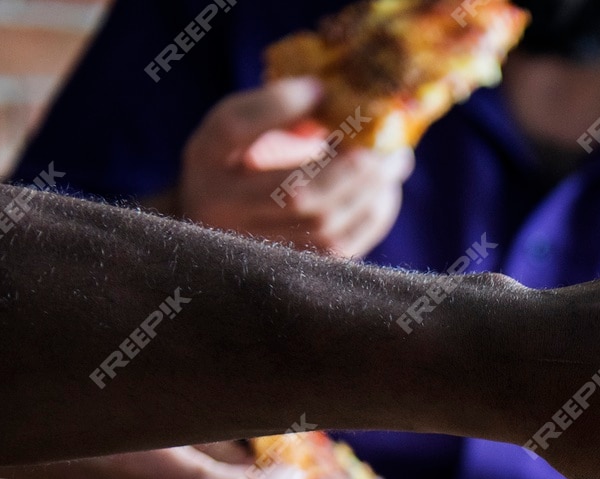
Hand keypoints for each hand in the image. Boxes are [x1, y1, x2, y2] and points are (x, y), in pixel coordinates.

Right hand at [178, 79, 412, 257]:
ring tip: (394, 162)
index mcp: (205, 160)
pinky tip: (385, 191)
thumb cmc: (237, 161)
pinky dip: (372, 217)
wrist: (220, 221)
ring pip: (323, 228)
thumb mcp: (238, 127)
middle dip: (350, 166)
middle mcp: (222, 210)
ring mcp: (256, 247)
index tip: (319, 88)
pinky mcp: (292, 269)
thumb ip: (272, 110)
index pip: (233, 129)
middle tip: (384, 142)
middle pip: (295, 193)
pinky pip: (341, 249)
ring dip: (369, 191)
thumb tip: (326, 96)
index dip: (277, 107)